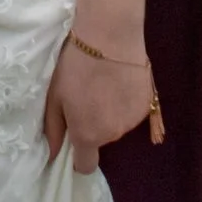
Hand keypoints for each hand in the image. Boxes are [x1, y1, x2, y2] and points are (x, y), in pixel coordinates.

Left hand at [42, 33, 152, 172]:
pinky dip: (126, 101)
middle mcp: (112, 135)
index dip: (79, 156)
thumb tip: (53, 154)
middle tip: (87, 95)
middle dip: (93, 124)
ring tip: (104, 83)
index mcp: (87, 135)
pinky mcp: (147, 104)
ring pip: (117, 124)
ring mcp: (133, 121)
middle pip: (101, 139)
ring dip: (111, 112)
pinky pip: (132, 111)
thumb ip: (53, 128)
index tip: (75, 138)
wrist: (110, 36)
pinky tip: (120, 79)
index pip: (86, 165)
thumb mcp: (55, 95)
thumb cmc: (76, 65)